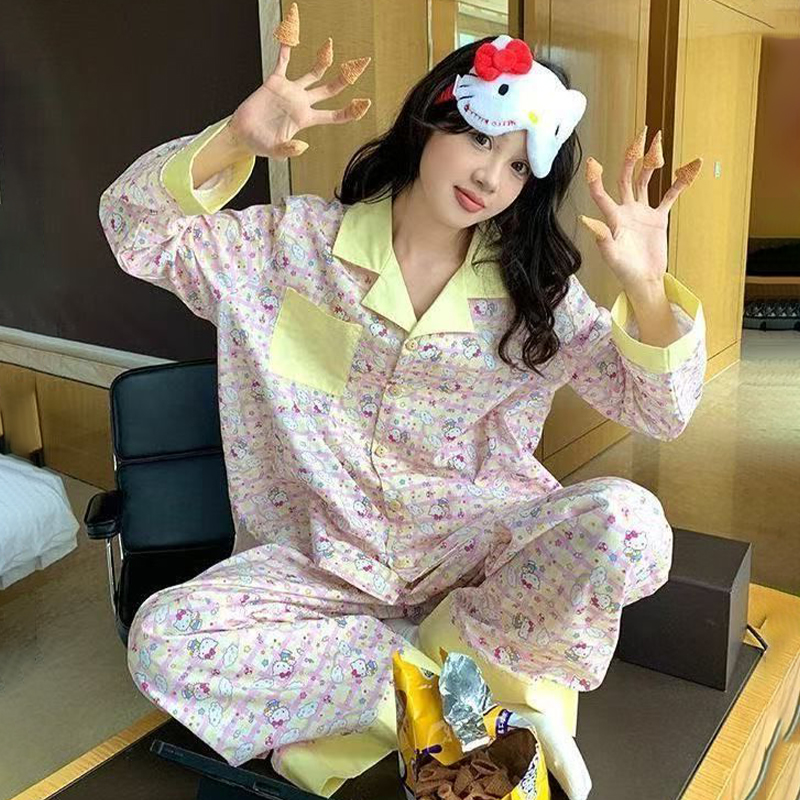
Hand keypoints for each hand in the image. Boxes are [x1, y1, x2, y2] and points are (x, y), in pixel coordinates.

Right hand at [228, 2, 371, 160]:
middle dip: (345, 79)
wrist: (242, 133)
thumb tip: (303, 147)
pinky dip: (286, 49)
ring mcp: (290, 91)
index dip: (350, 111)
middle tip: (359, 66)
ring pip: (312, 73)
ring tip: (330, 46)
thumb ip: (288, 150)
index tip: (365, 103)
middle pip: (329, 89)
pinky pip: (283, 62)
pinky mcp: (274, 82)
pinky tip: (290, 35)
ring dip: (322, 60)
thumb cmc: (259, 144)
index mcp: (305, 119)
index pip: (334, 115)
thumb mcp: (275, 151)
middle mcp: (301, 103)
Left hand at [578, 126, 701, 298]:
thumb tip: (586, 220)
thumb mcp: (610, 255)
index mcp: (613, 218)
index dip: (596, 179)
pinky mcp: (658, 218)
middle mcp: (626, 210)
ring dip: (652, 163)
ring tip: (658, 142)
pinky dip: (679, 183)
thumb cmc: (623, 270)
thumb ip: (601, 237)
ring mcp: (642, 212)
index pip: (602, 194)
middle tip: (640, 135)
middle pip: (627, 177)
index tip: (593, 161)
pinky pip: (669, 196)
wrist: (643, 279)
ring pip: (646, 181)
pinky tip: (690, 168)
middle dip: (632, 156)